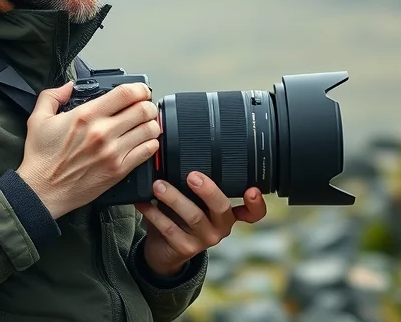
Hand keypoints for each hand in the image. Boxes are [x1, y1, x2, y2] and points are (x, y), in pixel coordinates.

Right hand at [16, 81, 160, 218]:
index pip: (125, 93)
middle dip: (148, 106)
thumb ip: (53, 96)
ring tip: (145, 125)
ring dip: (151, 124)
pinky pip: (147, 152)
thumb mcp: (38, 119)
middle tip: (145, 108)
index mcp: (86, 115)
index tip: (140, 91)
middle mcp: (103, 132)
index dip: (139, 89)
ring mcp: (113, 152)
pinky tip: (143, 142)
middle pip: (143, 110)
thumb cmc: (41, 158)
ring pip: (149, 130)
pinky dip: (150, 144)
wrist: (42, 191)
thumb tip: (69, 86)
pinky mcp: (118, 170)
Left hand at [133, 171, 266, 276]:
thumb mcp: (192, 200)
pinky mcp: (185, 249)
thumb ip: (193, 183)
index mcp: (227, 213)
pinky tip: (143, 202)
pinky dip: (154, 213)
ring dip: (175, 198)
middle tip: (192, 175)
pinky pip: (170, 229)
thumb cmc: (179, 216)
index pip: (253, 212)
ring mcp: (204, 240)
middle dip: (208, 190)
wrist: (164, 249)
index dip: (256, 203)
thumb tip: (178, 150)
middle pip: (221, 207)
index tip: (252, 189)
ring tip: (159, 185)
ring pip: (194, 216)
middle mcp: (221, 227)